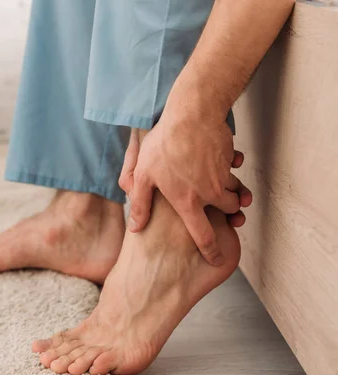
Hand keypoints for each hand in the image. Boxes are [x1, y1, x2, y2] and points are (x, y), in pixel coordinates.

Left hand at [118, 74, 251, 265]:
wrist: (191, 114)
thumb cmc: (163, 144)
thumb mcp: (144, 174)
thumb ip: (140, 203)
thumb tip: (136, 228)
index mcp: (187, 202)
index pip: (203, 237)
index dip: (211, 252)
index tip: (216, 260)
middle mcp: (209, 194)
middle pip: (230, 213)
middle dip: (232, 215)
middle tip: (230, 214)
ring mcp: (222, 177)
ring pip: (237, 193)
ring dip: (236, 193)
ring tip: (231, 189)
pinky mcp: (229, 161)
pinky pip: (236, 171)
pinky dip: (232, 169)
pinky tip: (224, 161)